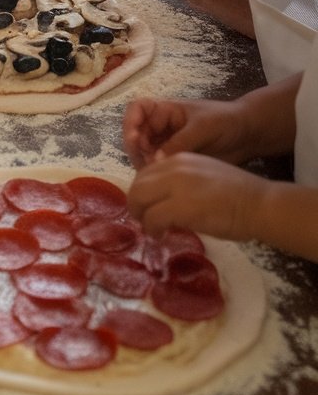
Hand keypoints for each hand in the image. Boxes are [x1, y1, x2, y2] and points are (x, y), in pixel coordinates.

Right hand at [123, 96, 252, 169]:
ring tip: (155, 176)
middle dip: (136, 149)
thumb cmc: (224, 121)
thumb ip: (178, 142)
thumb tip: (156, 161)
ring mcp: (166, 145)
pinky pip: (156, 167)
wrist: (247, 136)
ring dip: (143, 164)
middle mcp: (161, 127)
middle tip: (147, 164)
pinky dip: (154, 175)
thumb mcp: (201, 127)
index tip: (135, 138)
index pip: (137, 110)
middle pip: (135, 135)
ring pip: (143, 154)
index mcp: (165, 110)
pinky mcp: (174, 161)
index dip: (130, 122)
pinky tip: (161, 182)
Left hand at [126, 151, 268, 241]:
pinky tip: (161, 235)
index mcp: (180, 158)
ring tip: (152, 229)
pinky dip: (152, 229)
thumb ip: (182, 183)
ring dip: (141, 217)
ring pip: (139, 198)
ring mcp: (176, 186)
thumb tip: (165, 201)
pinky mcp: (180, 206)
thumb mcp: (203, 176)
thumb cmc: (239, 194)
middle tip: (144, 220)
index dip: (143, 193)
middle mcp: (174, 167)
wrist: (258, 203)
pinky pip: (152, 218)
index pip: (146, 173)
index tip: (148, 207)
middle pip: (138, 185)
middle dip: (136, 204)